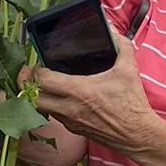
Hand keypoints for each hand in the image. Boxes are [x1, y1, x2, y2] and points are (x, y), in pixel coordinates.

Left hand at [31, 31, 161, 157]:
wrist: (138, 135)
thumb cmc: (133, 104)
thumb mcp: (129, 70)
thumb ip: (121, 46)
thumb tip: (112, 31)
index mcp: (80, 91)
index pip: (43, 80)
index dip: (37, 69)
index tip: (42, 63)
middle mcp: (70, 108)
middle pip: (32, 98)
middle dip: (27, 84)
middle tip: (33, 74)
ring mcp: (70, 121)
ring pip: (41, 109)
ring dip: (39, 96)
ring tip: (45, 84)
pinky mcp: (74, 130)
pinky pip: (54, 116)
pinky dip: (52, 106)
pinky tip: (61, 97)